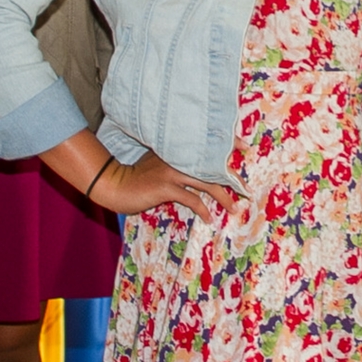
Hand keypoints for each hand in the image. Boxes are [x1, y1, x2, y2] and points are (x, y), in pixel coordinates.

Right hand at [90, 149, 234, 215]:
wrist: (115, 184)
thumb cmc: (139, 177)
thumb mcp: (159, 163)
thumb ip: (178, 162)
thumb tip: (200, 171)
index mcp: (179, 149)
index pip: (208, 144)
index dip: (228, 143)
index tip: (244, 146)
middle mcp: (179, 157)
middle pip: (214, 165)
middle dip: (232, 177)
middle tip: (246, 189)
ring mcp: (173, 171)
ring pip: (207, 182)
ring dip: (224, 197)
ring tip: (234, 208)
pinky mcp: (166, 187)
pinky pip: (192, 199)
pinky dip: (203, 210)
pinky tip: (209, 218)